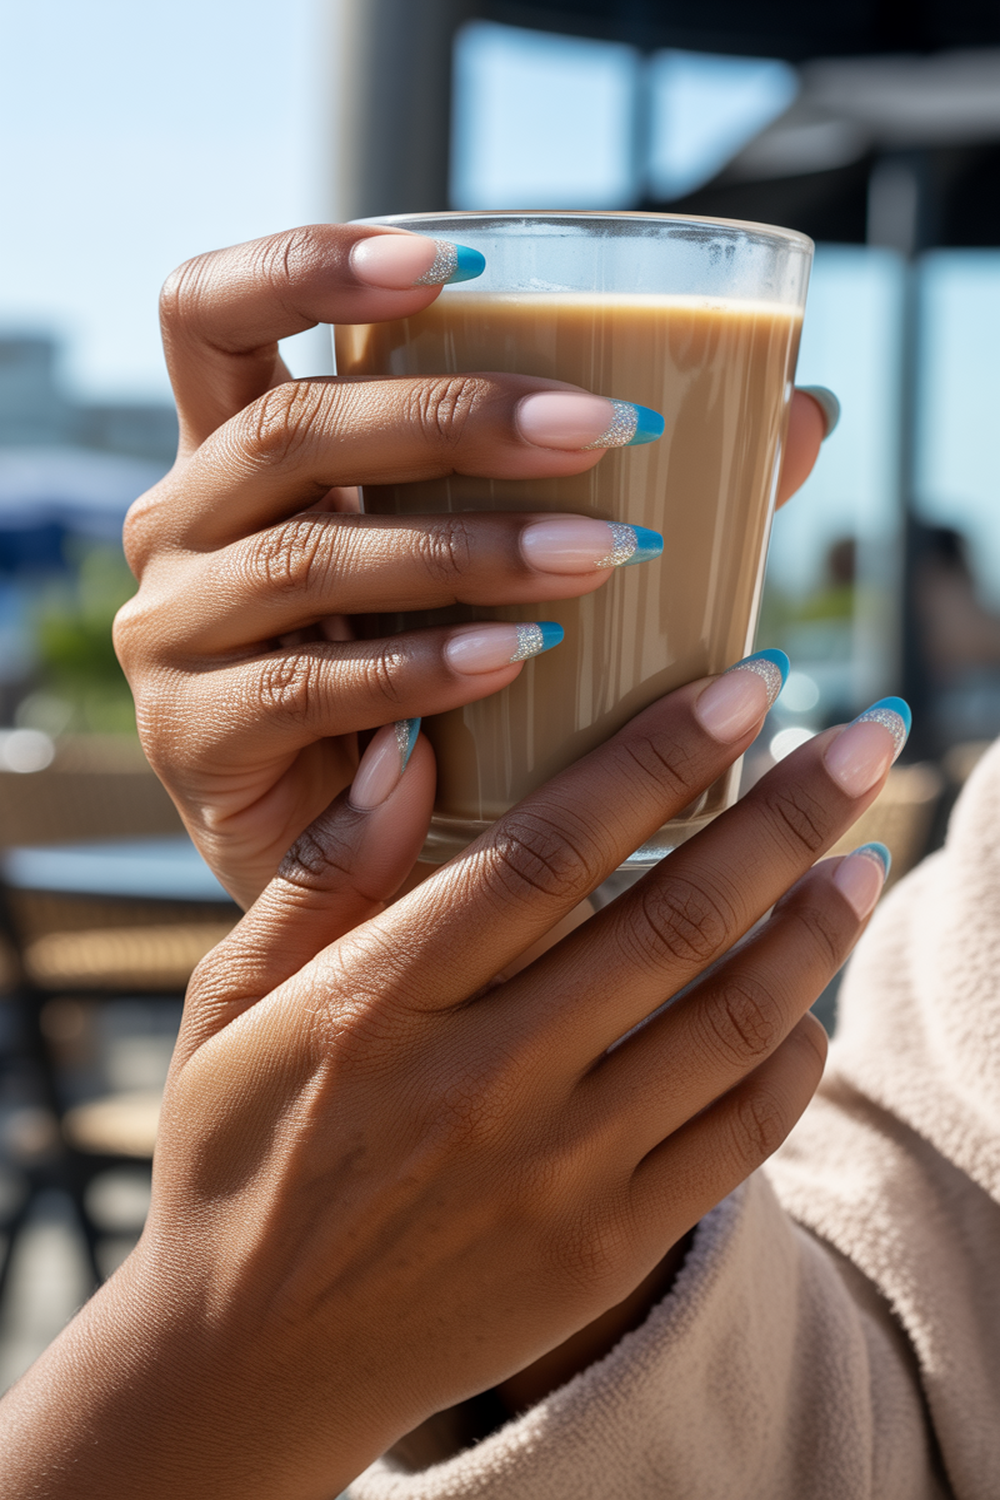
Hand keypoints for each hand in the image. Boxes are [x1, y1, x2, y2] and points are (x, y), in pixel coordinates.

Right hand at [0, 666, 902, 1499]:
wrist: (245, 1362)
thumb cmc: (235, 1157)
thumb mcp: (232, 1001)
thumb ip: (324, 873)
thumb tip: (407, 746)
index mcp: (380, 999)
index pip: (549, 848)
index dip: (658, 756)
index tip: (742, 687)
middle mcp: (480, 1081)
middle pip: (669, 920)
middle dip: (784, 815)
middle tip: (863, 736)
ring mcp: (551, 1174)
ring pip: (723, 1024)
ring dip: (812, 929)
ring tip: (863, 856)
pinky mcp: (598, 1250)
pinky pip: (732, 1143)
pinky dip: (788, 1062)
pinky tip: (811, 1003)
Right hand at [114, 223, 831, 908]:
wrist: (367, 861)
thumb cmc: (441, 688)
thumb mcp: (500, 563)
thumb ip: (620, 486)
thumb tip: (799, 415)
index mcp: (239, 455)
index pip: (213, 312)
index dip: (308, 266)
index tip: (451, 267)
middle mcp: (184, 527)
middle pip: (288, 428)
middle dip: (451, 421)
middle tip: (602, 431)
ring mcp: (173, 633)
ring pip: (307, 558)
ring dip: (466, 548)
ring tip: (601, 554)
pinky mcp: (190, 737)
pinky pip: (304, 688)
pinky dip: (418, 668)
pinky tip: (514, 659)